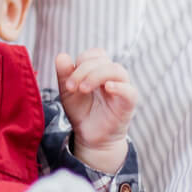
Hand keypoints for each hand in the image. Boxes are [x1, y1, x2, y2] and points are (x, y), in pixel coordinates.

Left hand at [54, 48, 138, 169]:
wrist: (89, 136)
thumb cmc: (81, 111)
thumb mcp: (68, 92)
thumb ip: (64, 74)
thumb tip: (61, 55)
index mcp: (99, 70)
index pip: (95, 54)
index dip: (80, 63)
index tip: (68, 82)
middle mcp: (112, 76)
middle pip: (103, 60)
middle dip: (83, 71)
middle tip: (71, 88)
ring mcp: (122, 88)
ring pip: (116, 70)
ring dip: (96, 76)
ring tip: (83, 89)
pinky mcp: (128, 103)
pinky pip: (129, 91)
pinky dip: (119, 87)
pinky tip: (107, 88)